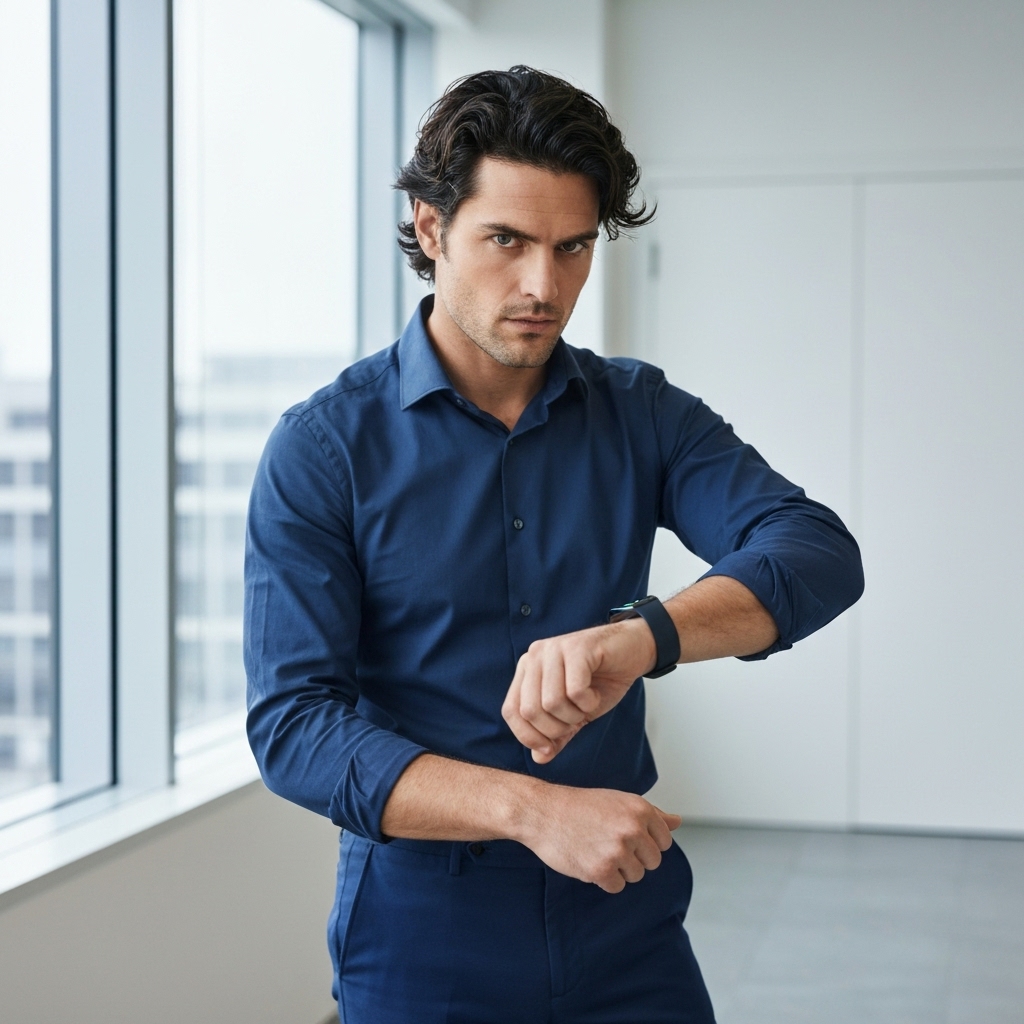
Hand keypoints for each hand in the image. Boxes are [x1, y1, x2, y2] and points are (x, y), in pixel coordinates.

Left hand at [502, 618, 656, 762]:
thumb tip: (539, 758)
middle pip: (530, 710)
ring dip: (575, 715)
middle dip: (556, 729)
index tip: (550, 748)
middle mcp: (534, 657)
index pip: (511, 711)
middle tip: (577, 720)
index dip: (528, 736)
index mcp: (527, 670)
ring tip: (587, 705)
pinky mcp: (577, 648)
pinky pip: (575, 691)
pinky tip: (596, 694)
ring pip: (551, 702)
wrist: (633, 650)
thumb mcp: (575, 714)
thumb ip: (556, 735)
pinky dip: (589, 702)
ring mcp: (554, 650)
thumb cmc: (601, 681)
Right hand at [515, 783, 681, 892]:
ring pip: (636, 875)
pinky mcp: (601, 870)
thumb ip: (652, 814)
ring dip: (618, 869)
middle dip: (634, 858)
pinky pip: (617, 886)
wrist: (543, 812)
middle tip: (608, 843)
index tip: (624, 836)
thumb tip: (677, 822)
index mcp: (640, 809)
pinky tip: (589, 860)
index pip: (664, 842)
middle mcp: (633, 829)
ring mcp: (617, 850)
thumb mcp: (619, 801)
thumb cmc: (581, 806)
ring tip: (596, 849)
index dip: (645, 842)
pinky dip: (604, 879)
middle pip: (652, 862)